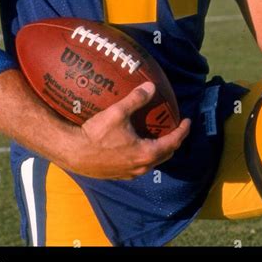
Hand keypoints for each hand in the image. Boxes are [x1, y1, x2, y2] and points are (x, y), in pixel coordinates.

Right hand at [67, 82, 190, 179]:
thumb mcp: (118, 112)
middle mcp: (141, 167)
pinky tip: (137, 145)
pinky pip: (139, 165)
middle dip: (173, 141)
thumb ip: (136, 99)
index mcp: (146, 153)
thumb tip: (151, 86)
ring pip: (152, 162)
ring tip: (158, 136)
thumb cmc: (96, 134)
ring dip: (159, 149)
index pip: (173, 142)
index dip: (182, 131)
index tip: (188, 121)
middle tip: (175, 128)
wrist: (73, 153)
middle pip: (165, 154)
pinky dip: (145, 155)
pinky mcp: (118, 174)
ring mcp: (129, 173)